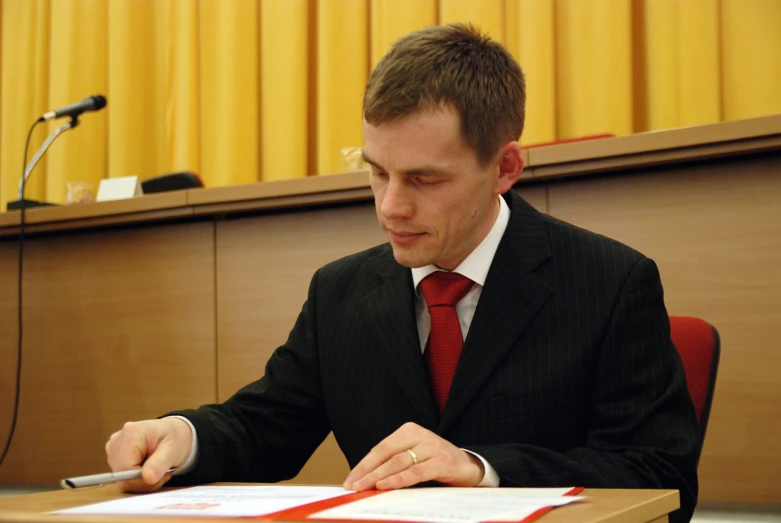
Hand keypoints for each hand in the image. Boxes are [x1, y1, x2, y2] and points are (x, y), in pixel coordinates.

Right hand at [105, 418, 192, 491]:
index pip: (126, 468)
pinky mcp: (114, 459)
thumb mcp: (173, 449)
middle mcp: (117, 441)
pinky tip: (149, 470)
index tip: (161, 473)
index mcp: (130, 433)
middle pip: (122, 476)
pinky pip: (123, 480)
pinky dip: (138, 481)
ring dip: (142, 482)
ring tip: (157, 469)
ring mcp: (113, 450)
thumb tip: (148, 478)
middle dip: (144, 481)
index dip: (143, 478)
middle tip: (162, 472)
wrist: (172, 434)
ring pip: (123, 481)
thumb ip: (160, 463)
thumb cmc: (174, 438)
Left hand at [343, 422, 483, 490]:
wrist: (468, 466)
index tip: (350, 480)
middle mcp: (419, 434)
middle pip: (386, 454)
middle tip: (353, 486)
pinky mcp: (441, 461)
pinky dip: (399, 479)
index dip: (363, 465)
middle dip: (367, 472)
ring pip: (398, 462)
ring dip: (378, 476)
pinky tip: (385, 485)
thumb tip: (364, 479)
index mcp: (409, 430)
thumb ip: (393, 463)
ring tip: (364, 487)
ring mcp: (431, 446)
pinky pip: (415, 472)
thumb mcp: (414, 457)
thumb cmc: (435, 462)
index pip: (380, 448)